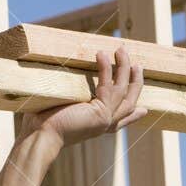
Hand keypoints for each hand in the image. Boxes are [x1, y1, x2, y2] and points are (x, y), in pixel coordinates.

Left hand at [20, 46, 147, 149]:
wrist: (41, 136)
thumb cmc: (44, 124)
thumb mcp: (64, 110)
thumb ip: (72, 102)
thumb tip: (61, 86)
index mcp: (98, 126)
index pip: (122, 120)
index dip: (134, 115)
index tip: (144, 109)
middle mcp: (105, 125)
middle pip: (130, 102)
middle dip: (135, 82)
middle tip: (138, 66)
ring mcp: (105, 119)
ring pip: (123, 90)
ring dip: (124, 68)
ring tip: (121, 50)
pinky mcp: (100, 112)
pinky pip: (108, 85)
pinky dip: (106, 68)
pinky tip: (102, 54)